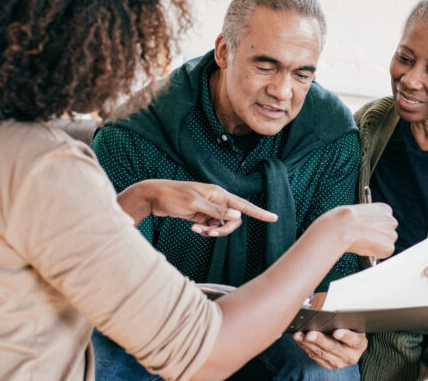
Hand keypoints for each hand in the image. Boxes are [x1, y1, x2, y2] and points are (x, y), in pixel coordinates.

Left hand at [117, 179, 276, 235]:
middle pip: (233, 220)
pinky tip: (193, 228)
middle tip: (208, 232)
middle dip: (224, 230)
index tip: (274, 218)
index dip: (259, 212)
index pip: (243, 205)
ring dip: (212, 232)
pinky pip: (211, 226)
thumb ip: (216, 211)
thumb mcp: (194, 205)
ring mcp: (209, 208)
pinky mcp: (201, 215)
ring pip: (222, 225)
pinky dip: (204, 230)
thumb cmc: (172, 196)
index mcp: (219, 194)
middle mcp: (217, 200)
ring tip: (197, 230)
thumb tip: (237, 217)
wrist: (154, 196)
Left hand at [293, 329, 366, 368]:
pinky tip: (300, 339)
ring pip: (321, 353)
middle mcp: (350, 356)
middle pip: (334, 347)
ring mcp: (339, 362)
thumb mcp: (353, 326)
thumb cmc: (350, 331)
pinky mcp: (328, 365)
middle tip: (310, 334)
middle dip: (320, 340)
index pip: (353, 340)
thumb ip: (344, 322)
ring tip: (300, 335)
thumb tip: (329, 314)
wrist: (350, 347)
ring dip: (308, 344)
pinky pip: (315, 356)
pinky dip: (305, 347)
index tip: (336, 332)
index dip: (345, 336)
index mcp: (359, 344)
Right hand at [308, 203, 396, 258]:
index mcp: (384, 209)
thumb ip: (367, 219)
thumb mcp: (358, 213)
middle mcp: (391, 220)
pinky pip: (384, 252)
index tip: (369, 230)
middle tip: (366, 239)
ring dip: (378, 244)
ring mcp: (391, 234)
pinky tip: (365, 247)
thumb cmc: (345, 219)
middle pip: (388, 231)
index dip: (376, 226)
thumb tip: (365, 229)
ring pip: (386, 242)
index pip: (385, 220)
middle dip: (379, 236)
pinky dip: (376, 253)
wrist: (344, 227)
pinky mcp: (389, 247)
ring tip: (363, 243)